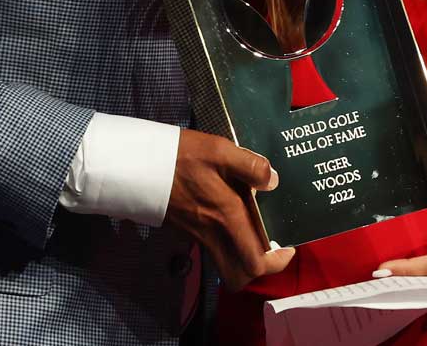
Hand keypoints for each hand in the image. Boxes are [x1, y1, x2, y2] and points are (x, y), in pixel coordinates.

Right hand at [165, 129, 295, 289]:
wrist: (139, 165)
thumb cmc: (181, 156)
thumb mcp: (219, 150)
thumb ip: (250, 165)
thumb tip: (272, 181)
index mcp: (228, 216)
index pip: (256, 261)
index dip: (278, 261)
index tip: (287, 247)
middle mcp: (214, 234)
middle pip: (241, 275)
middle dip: (260, 269)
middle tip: (271, 247)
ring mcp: (199, 235)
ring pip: (227, 266)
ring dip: (244, 260)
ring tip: (255, 235)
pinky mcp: (188, 231)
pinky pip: (214, 251)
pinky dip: (228, 246)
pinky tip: (233, 220)